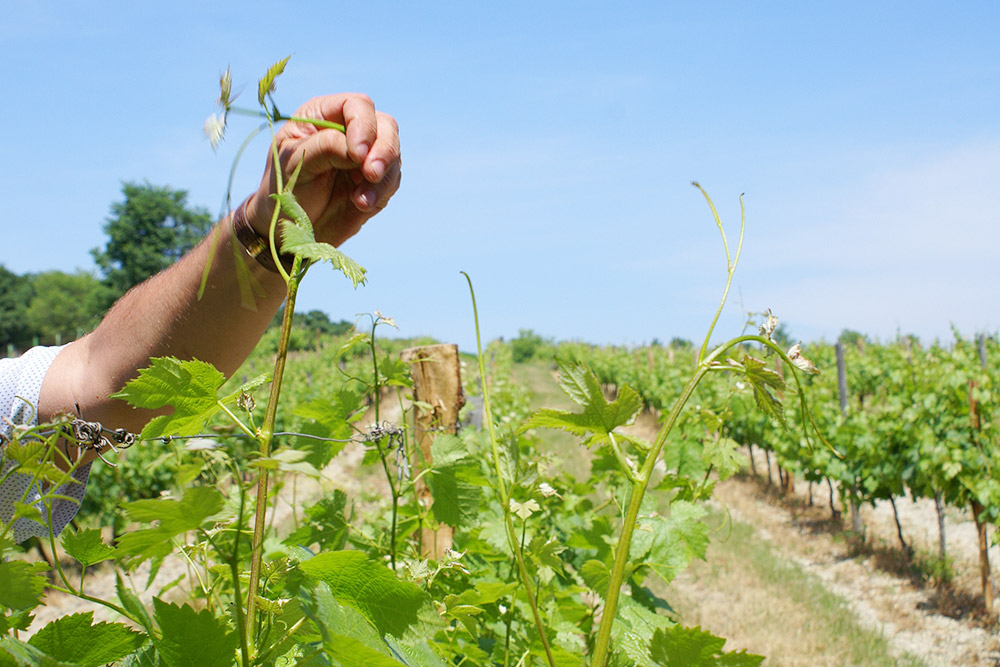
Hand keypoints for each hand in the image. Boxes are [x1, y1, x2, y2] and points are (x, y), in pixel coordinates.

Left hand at [246, 94, 400, 246]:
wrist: (290, 227)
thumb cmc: (285, 187)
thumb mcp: (296, 162)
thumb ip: (326, 147)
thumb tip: (359, 151)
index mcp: (324, 115)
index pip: (357, 106)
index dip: (363, 125)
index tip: (357, 154)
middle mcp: (349, 131)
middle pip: (385, 125)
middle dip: (384, 149)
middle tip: (371, 173)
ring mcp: (365, 157)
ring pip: (393, 154)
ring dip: (383, 176)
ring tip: (360, 200)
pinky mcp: (375, 183)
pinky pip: (391, 180)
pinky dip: (380, 192)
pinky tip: (361, 205)